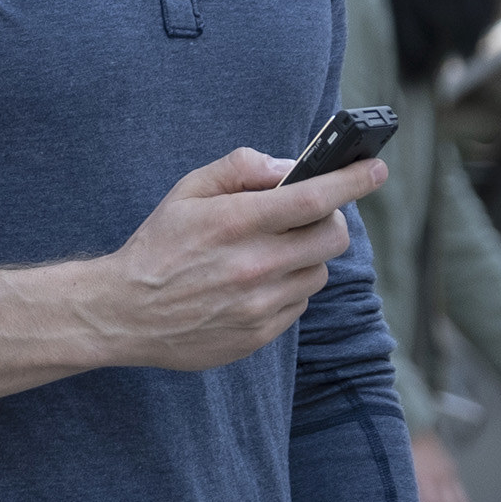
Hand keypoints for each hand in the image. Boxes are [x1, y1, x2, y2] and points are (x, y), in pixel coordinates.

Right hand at [82, 148, 383, 373]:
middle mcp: (254, 265)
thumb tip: (287, 167)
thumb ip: (239, 169)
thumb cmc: (157, 247)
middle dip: (331, 218)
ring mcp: (260, 304)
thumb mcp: (187, 191)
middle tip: (309, 214)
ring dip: (306, 256)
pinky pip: (299, 303)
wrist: (125, 313)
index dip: (352, 180)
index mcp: (236, 222)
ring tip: (270, 252)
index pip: (314, 197)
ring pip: (319, 272)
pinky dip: (288, 287)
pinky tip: (255, 283)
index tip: (375, 168)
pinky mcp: (260, 333)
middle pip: (332, 236)